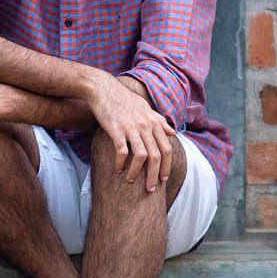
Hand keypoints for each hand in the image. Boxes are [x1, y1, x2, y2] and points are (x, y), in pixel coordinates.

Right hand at [87, 75, 175, 191]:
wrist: (103, 89)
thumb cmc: (124, 100)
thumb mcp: (146, 108)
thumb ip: (160, 121)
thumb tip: (173, 132)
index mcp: (154, 122)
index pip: (167, 149)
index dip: (167, 166)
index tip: (163, 178)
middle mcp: (146, 125)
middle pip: (157, 156)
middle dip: (155, 175)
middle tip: (150, 188)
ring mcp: (132, 127)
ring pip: (142, 156)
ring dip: (137, 172)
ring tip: (131, 181)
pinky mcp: (116, 129)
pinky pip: (122, 151)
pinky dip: (121, 163)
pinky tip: (117, 169)